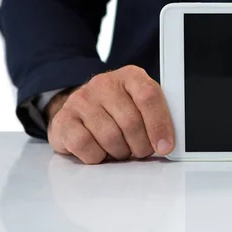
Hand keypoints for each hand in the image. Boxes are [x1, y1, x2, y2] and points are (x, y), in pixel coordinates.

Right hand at [47, 65, 174, 163]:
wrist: (82, 108)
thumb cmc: (119, 109)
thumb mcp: (141, 105)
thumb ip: (157, 116)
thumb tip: (167, 143)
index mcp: (131, 76)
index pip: (149, 97)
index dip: (160, 125)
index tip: (165, 146)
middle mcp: (105, 83)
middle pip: (131, 122)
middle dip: (141, 145)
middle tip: (141, 151)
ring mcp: (82, 99)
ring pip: (110, 137)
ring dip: (120, 152)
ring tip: (121, 150)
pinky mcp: (64, 119)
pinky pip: (84, 145)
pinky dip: (96, 156)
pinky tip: (100, 150)